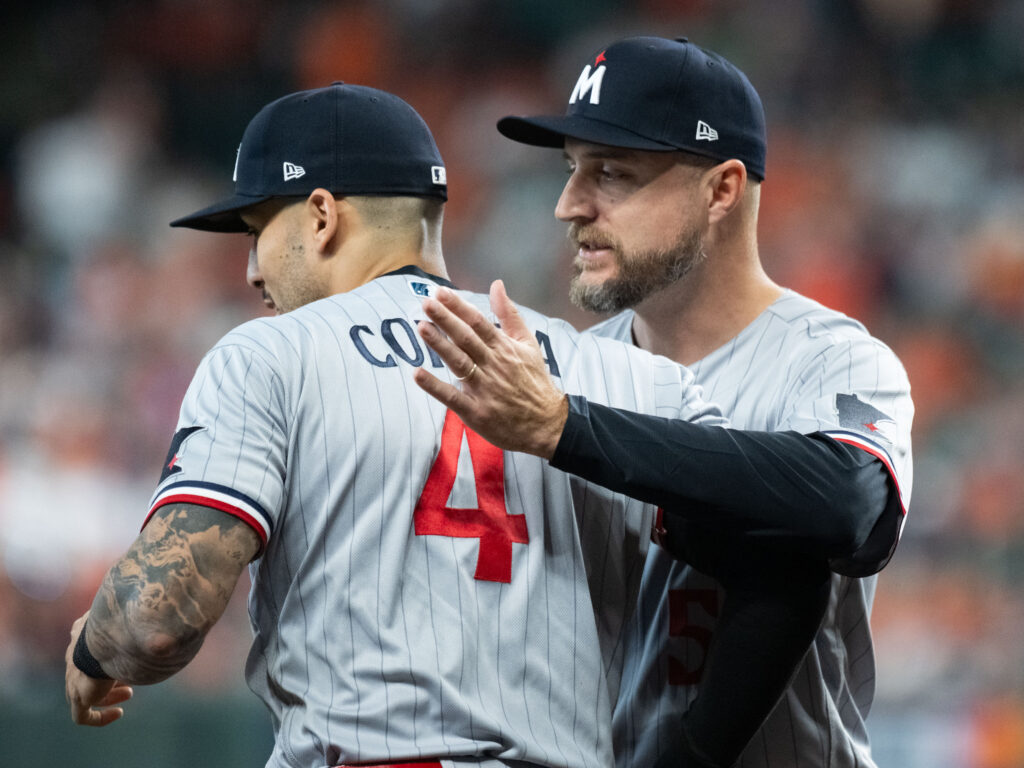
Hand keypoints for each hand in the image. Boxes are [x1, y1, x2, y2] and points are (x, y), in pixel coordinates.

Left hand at [65, 612, 132, 726]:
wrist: (102, 642)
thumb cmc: (120, 627)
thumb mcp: (132, 619)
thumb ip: (141, 617)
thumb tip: (168, 617)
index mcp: (81, 638)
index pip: (88, 650)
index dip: (107, 658)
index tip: (126, 660)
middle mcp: (73, 660)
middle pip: (87, 674)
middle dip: (109, 678)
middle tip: (130, 679)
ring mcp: (73, 681)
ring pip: (86, 695)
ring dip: (108, 696)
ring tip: (129, 693)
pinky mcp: (78, 698)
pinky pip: (84, 717)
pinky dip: (101, 717)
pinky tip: (119, 714)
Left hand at [413, 280, 568, 459]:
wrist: (547, 424)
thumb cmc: (535, 382)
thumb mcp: (529, 344)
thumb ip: (510, 315)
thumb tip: (497, 285)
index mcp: (505, 348)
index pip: (479, 322)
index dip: (459, 306)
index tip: (441, 293)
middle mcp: (494, 366)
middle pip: (466, 338)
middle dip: (445, 319)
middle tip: (426, 303)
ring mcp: (484, 389)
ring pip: (458, 362)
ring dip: (439, 345)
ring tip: (421, 327)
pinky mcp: (476, 412)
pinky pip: (452, 397)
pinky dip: (435, 386)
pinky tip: (418, 374)